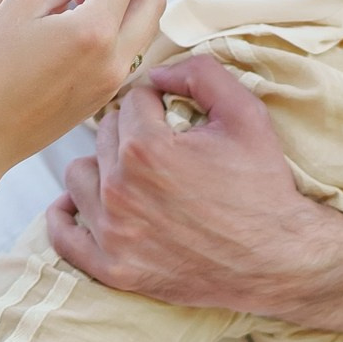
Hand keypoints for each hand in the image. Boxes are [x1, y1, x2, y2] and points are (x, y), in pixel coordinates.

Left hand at [46, 45, 336, 312]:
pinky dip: (66, 217)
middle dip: (131, 132)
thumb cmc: (264, 187)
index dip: (157, 102)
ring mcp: (113, 234)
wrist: (279, 260)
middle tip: (160, 146)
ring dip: (100, 168)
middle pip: (104, 135)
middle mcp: (120, 190)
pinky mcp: (113, 269)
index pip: (133, 101)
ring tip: (130, 174)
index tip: (172, 115)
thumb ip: (201, 74)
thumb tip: (158, 72)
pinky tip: (81, 206)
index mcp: (146, 148)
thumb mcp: (245, 114)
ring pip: (79, 177)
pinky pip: (64, 236)